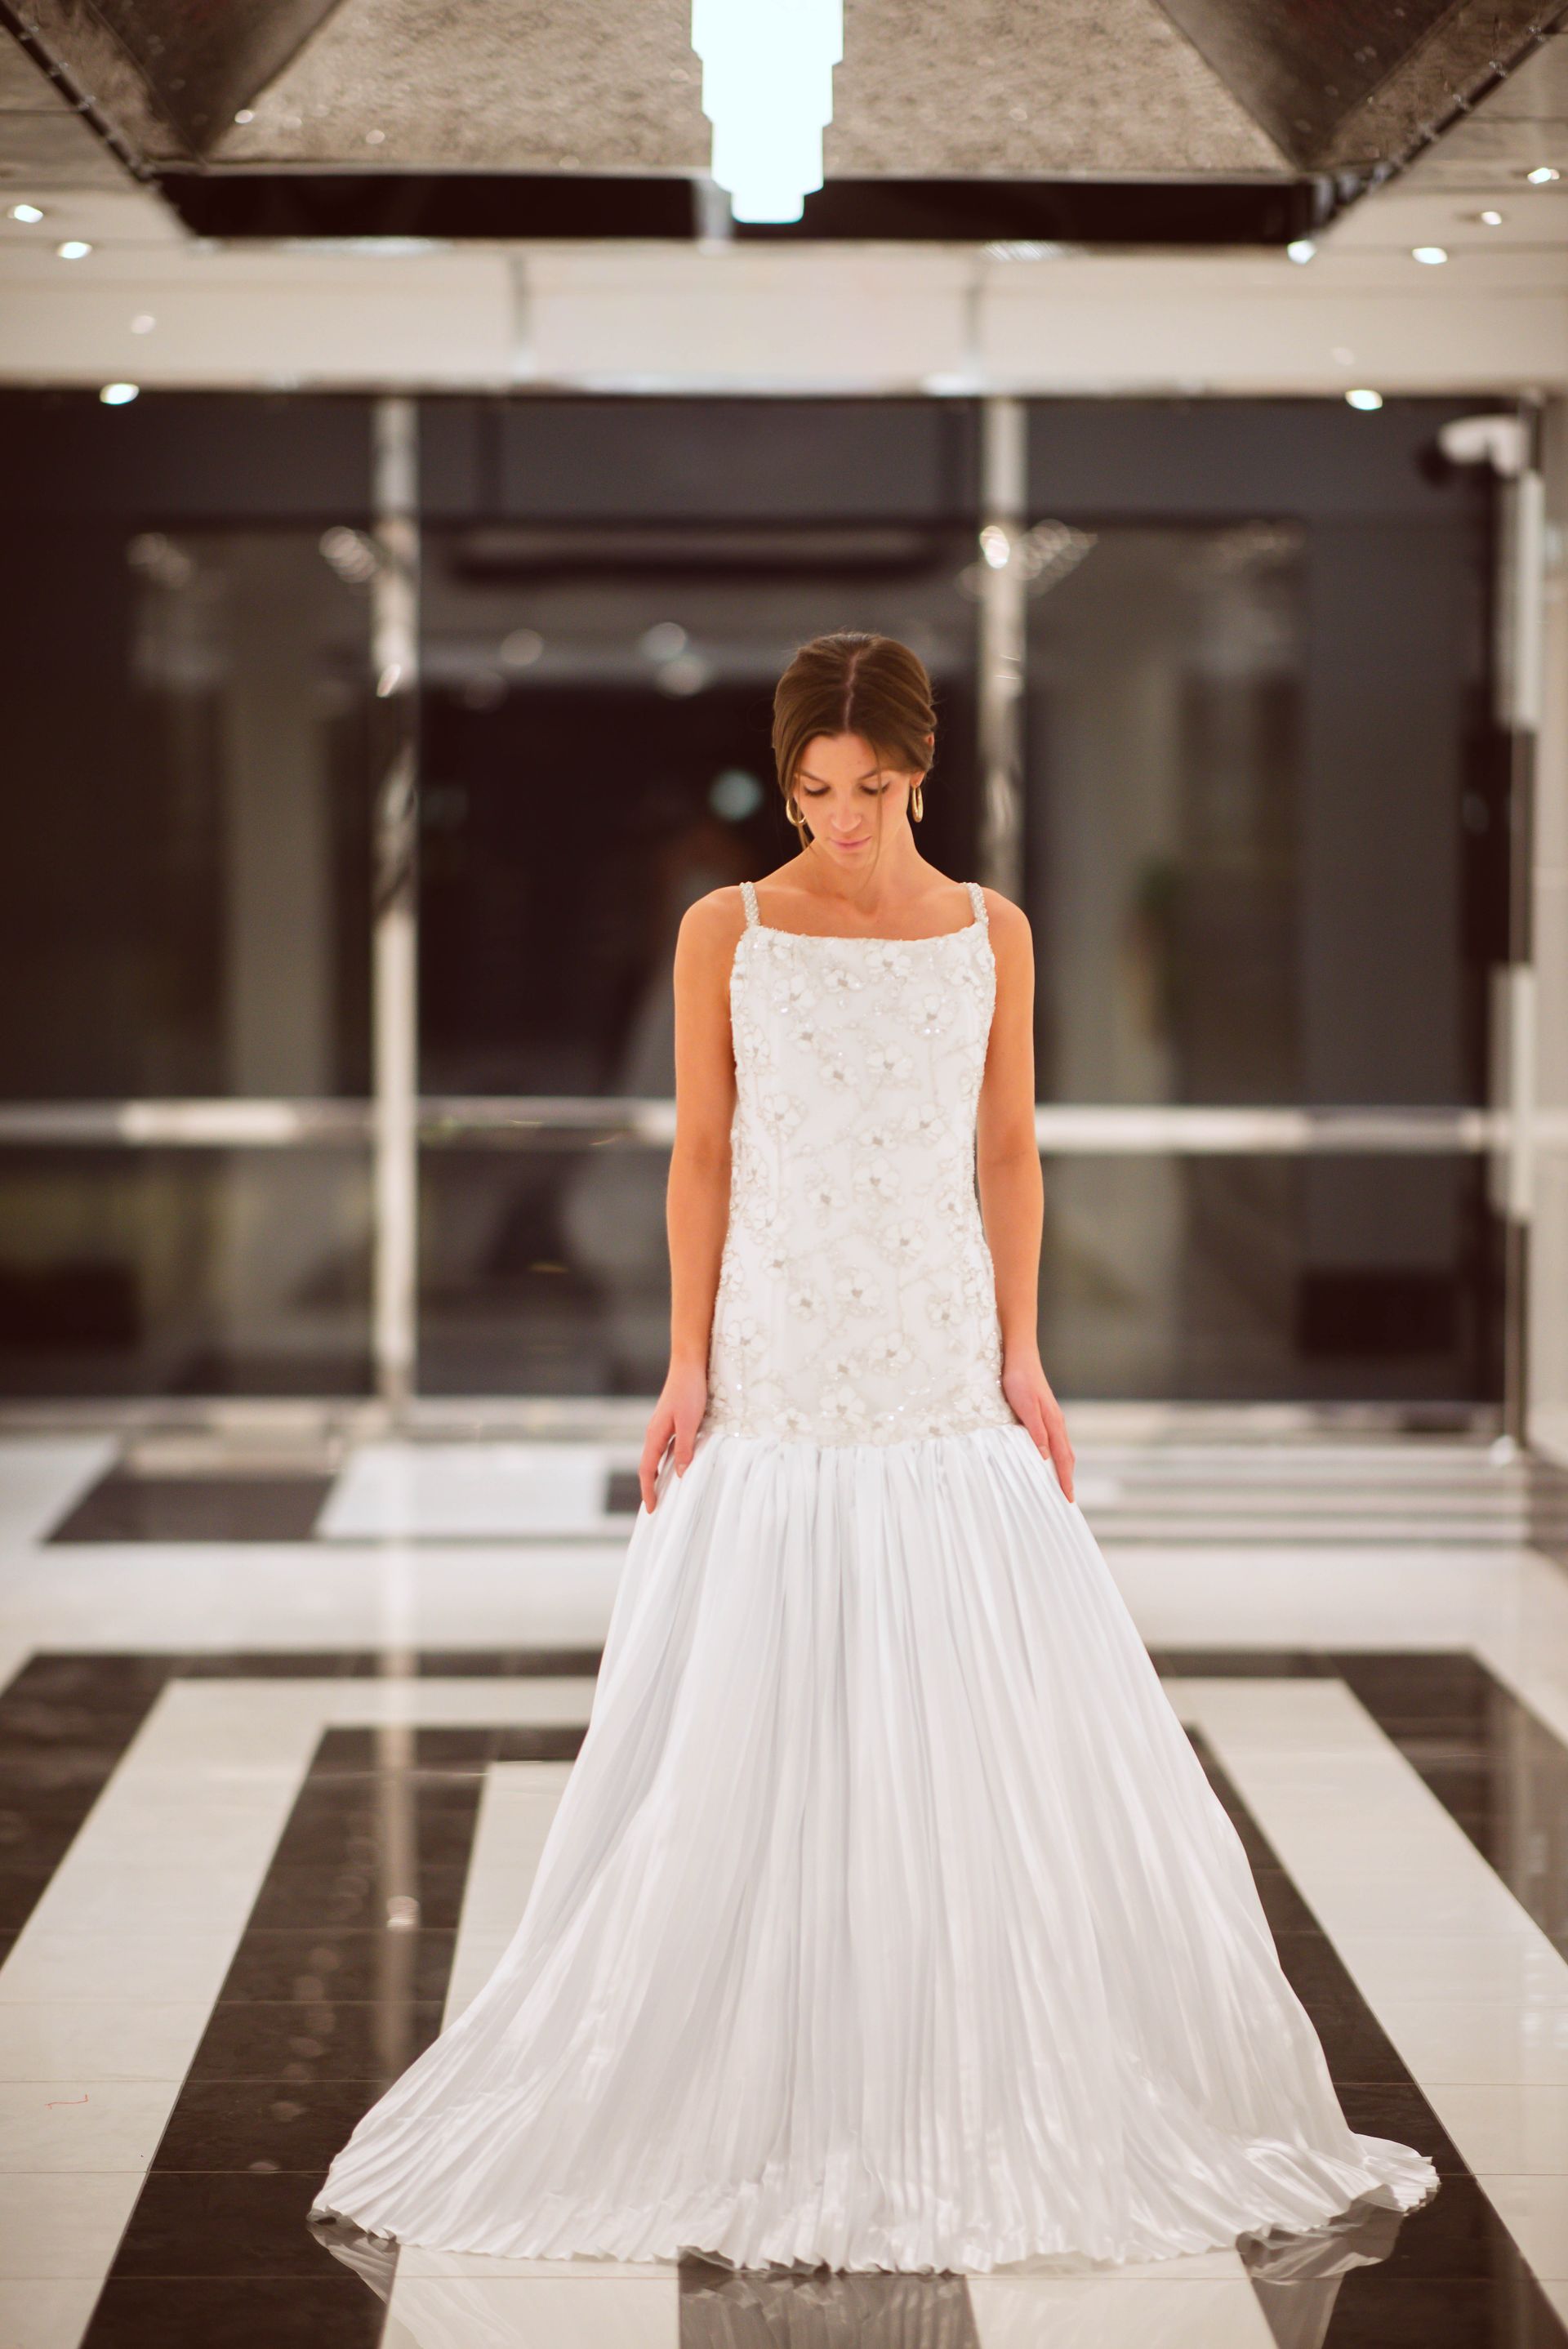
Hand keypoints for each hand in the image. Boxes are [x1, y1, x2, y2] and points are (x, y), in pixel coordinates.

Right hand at [637, 1359, 708, 1511]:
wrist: (689, 1365)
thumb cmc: (689, 1392)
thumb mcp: (690, 1422)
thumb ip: (684, 1448)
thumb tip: (679, 1475)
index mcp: (655, 1435)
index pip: (648, 1469)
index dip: (648, 1490)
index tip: (651, 1509)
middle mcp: (654, 1433)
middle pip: (648, 1466)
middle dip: (649, 1487)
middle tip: (655, 1506)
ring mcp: (661, 1427)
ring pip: (656, 1457)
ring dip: (658, 1476)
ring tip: (664, 1492)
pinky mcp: (670, 1422)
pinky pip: (665, 1449)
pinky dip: (667, 1462)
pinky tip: (676, 1467)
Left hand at [1001, 1353, 1074, 1501]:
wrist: (1020, 1356)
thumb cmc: (1020, 1380)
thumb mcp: (1025, 1406)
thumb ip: (1035, 1431)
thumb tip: (1044, 1457)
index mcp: (1054, 1423)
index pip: (1063, 1458)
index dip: (1066, 1479)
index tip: (1068, 1499)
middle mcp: (1056, 1422)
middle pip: (1067, 1456)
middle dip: (1068, 1478)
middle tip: (1067, 1498)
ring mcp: (1052, 1418)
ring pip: (1061, 1448)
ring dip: (1063, 1467)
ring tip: (1060, 1484)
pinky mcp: (1044, 1413)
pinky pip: (1054, 1440)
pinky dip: (1056, 1455)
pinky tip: (1048, 1458)